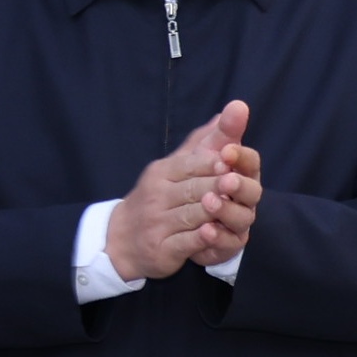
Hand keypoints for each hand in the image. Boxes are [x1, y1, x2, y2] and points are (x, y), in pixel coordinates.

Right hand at [106, 100, 262, 280]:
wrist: (120, 239)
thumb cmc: (155, 198)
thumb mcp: (175, 166)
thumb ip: (205, 141)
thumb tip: (235, 108)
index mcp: (162, 172)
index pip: (191, 163)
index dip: (213, 162)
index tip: (232, 161)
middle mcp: (157, 195)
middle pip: (194, 188)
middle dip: (217, 186)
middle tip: (236, 184)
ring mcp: (158, 223)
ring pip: (191, 214)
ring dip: (212, 211)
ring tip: (229, 207)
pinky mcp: (162, 248)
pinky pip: (185, 242)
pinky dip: (200, 238)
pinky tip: (212, 233)